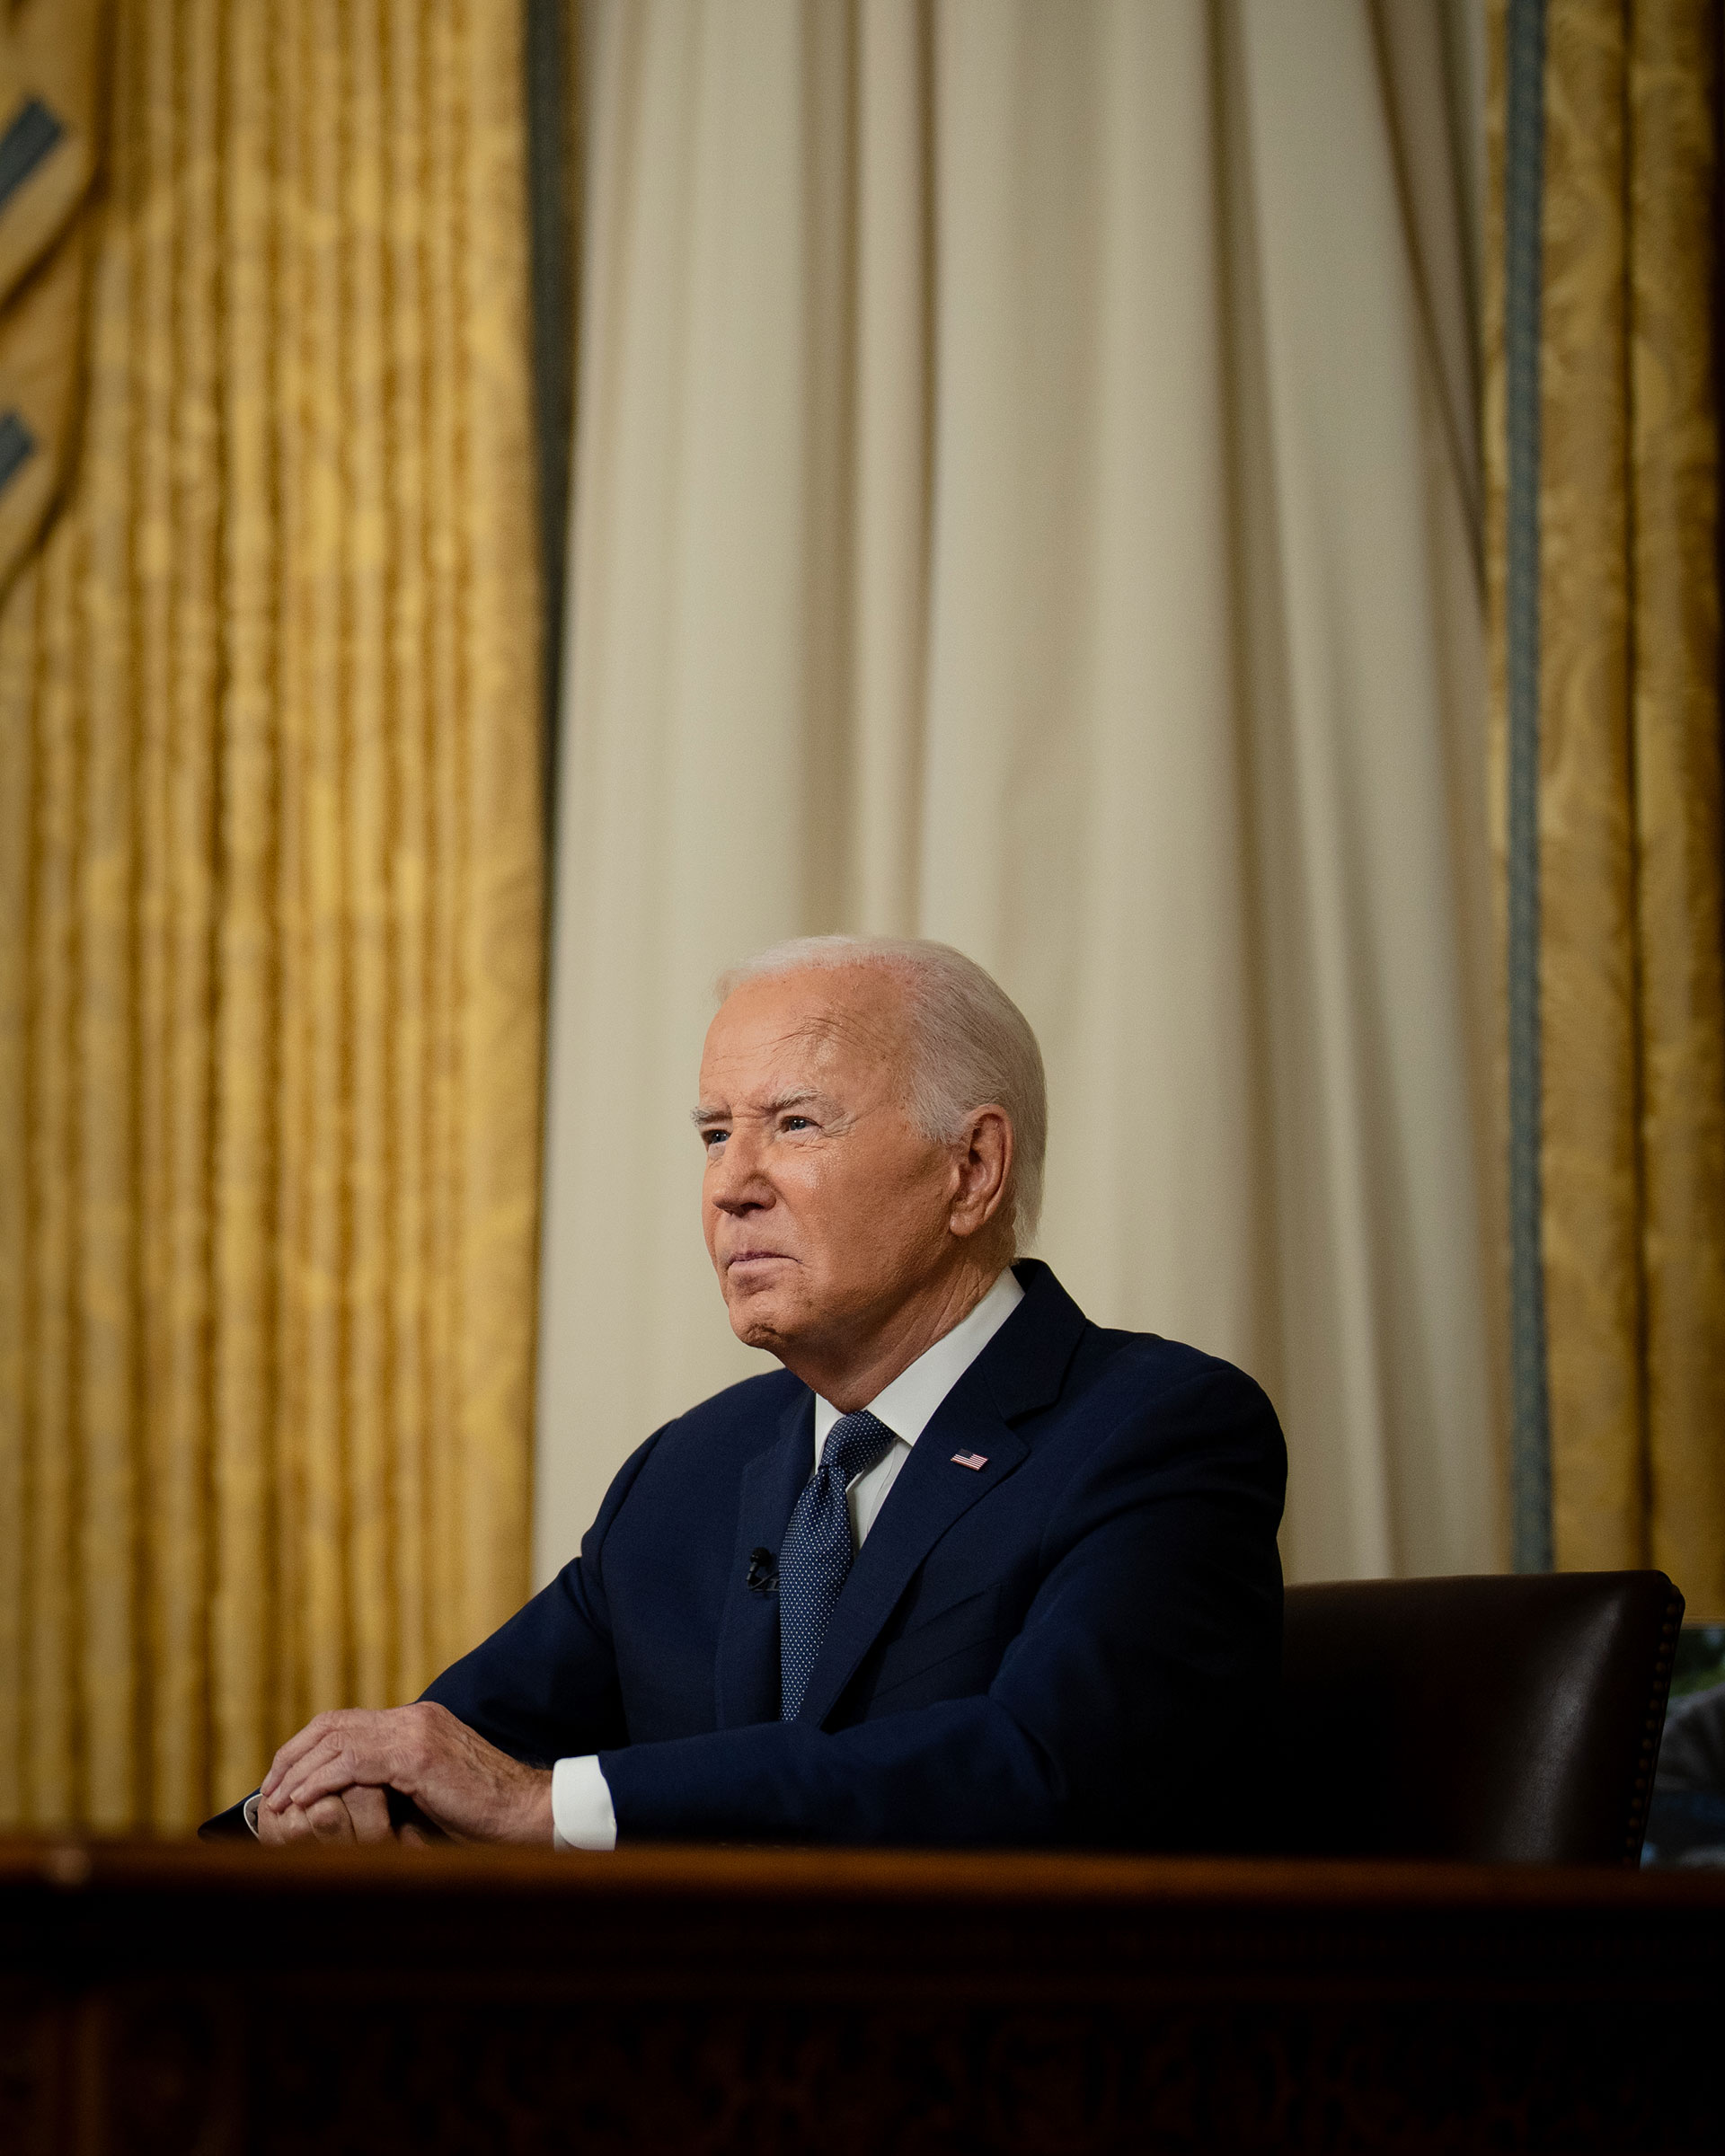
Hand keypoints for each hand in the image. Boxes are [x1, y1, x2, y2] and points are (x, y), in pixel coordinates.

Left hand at [259, 1702, 554, 1845]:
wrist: (529, 1812)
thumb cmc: (486, 1815)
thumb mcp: (434, 1790)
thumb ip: (399, 1782)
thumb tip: (353, 1800)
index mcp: (418, 1721)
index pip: (347, 1722)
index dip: (308, 1748)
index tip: (284, 1779)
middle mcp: (415, 1717)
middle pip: (333, 1724)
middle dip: (293, 1755)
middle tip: (269, 1790)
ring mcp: (417, 1731)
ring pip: (338, 1739)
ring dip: (300, 1771)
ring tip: (277, 1800)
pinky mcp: (419, 1755)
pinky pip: (354, 1762)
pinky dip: (321, 1780)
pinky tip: (303, 1801)